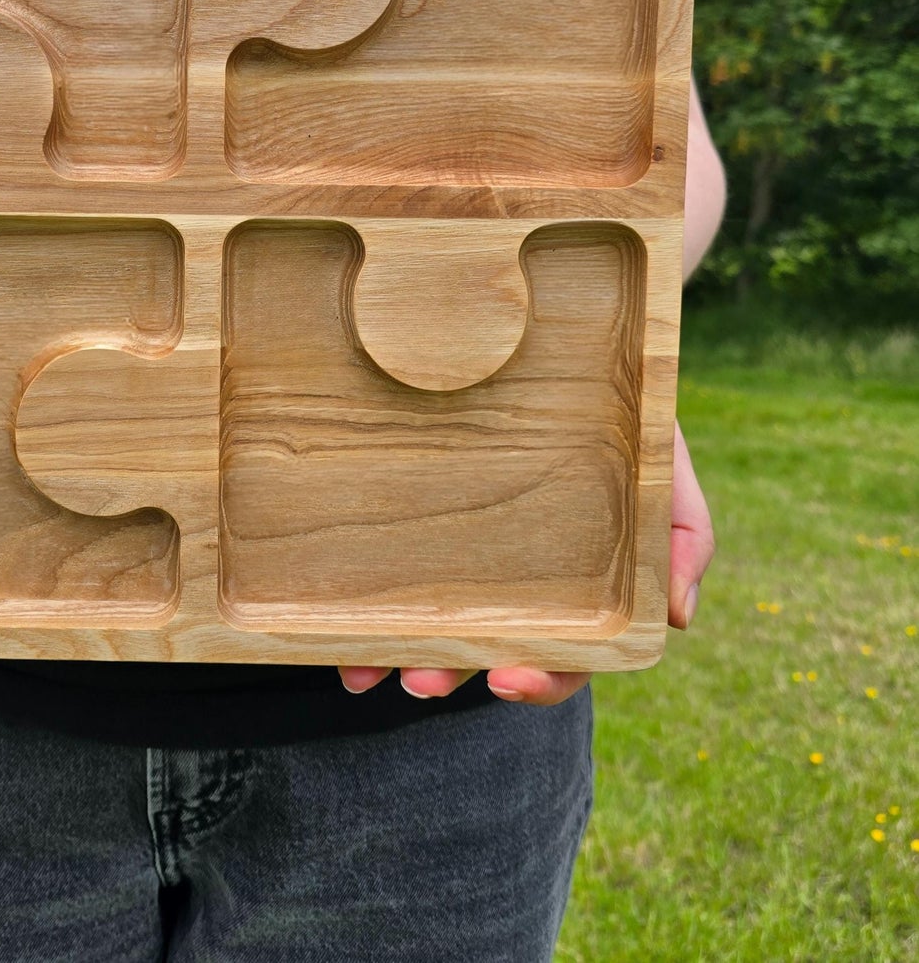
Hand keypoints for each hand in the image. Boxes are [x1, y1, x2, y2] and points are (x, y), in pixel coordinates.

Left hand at [338, 419, 714, 703]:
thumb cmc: (624, 404)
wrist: (564, 332)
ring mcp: (462, 542)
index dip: (542, 676)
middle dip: (451, 670)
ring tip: (360, 667)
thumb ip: (683, 529)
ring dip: (393, 649)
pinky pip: (382, 558)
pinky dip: (359, 593)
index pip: (568, 650)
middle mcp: (519, 572)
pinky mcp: (411, 506)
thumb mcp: (664, 458)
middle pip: (485, 643)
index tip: (505, 678)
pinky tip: (331, 613)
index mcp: (580, 578)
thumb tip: (678, 619)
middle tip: (418, 681)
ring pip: (429, 612)